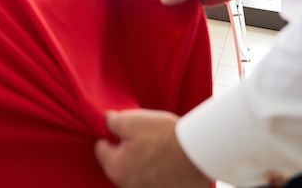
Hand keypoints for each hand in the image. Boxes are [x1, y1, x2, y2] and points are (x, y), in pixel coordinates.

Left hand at [95, 110, 211, 187]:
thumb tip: (107, 122)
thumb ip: (112, 122)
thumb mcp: (132, 120)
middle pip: (117, 162)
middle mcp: (127, 185)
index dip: (110, 135)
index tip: (124, 129)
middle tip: (143, 137)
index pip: (100, 149)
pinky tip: (166, 160)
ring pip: (134, 171)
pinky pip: (151, 179)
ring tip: (157, 148)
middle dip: (125, 149)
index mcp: (116, 168)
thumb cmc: (165, 136)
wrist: (201, 152)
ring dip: (141, 160)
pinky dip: (155, 170)